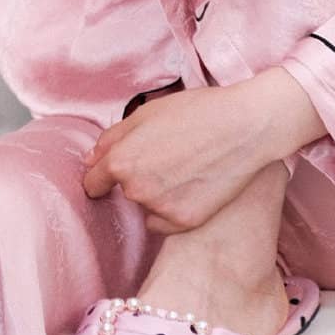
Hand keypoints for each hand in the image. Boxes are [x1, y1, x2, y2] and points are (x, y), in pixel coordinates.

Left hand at [82, 70, 326, 231]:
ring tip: (186, 167)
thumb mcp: (145, 113)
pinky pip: (164, 222)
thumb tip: (91, 160)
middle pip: (124, 192)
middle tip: (167, 157)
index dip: (100, 177)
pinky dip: (173, 209)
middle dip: (137, 178)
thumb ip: (112, 139)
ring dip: (157, 193)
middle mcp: (136, 190)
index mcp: (121, 161)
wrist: (243, 128)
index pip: (93, 183)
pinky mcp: (185, 222)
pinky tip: (193, 187)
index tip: (110, 175)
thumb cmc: (195, 112)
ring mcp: (161, 209)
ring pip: (147, 206)